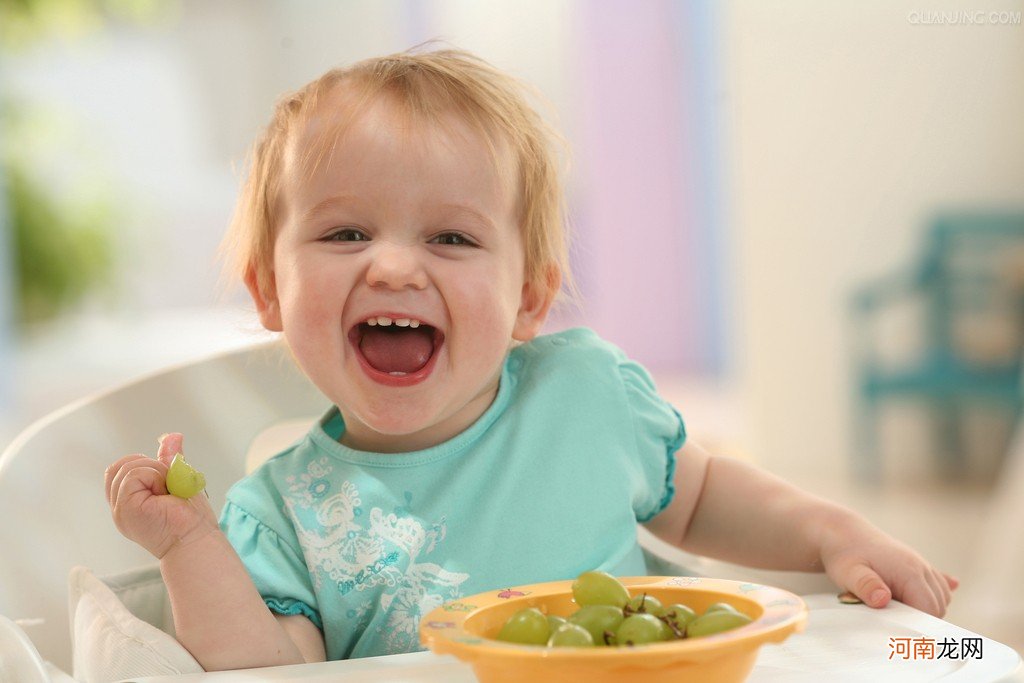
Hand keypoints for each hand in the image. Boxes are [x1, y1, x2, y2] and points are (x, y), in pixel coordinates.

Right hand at [105, 433, 218, 558]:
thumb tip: (172, 436)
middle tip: (169, 488)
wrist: (196, 540)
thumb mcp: (179, 481)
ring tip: (167, 493)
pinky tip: (164, 494)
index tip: (165, 481)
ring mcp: (120, 508)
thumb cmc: (191, 518)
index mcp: (129, 502)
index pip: (120, 470)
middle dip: (151, 466)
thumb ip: (170, 460)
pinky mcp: (125, 508)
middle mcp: (120, 507)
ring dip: (156, 472)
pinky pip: (134, 474)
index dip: (144, 466)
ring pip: (128, 466)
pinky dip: (155, 477)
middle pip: (121, 465)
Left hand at [819, 514, 957, 617]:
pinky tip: (928, 602)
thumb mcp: (849, 572)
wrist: (843, 534)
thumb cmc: (845, 554)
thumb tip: (883, 599)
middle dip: (920, 619)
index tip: (898, 632)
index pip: (930, 610)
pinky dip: (934, 596)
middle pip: (938, 607)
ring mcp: (922, 565)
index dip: (916, 624)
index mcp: (909, 571)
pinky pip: (939, 585)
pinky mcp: (918, 566)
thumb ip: (866, 586)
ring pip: (941, 598)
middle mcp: (921, 567)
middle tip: (893, 621)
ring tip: (898, 609)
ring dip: (925, 609)